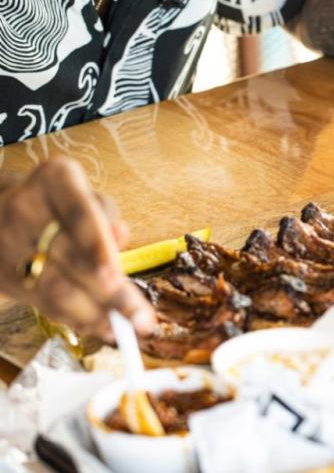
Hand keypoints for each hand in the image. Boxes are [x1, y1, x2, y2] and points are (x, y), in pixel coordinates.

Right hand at [0, 158, 154, 338]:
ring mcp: (9, 243)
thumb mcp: (86, 193)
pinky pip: (44, 304)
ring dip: (95, 315)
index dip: (97, 247)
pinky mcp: (3, 276)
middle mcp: (26, 209)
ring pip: (55, 289)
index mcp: (55, 179)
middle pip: (70, 258)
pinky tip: (102, 327)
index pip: (79, 213)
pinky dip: (77, 319)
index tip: (116, 277)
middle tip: (142, 319)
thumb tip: (122, 236)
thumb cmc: (60, 202)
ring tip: (128, 330)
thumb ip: (107, 214)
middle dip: (110, 294)